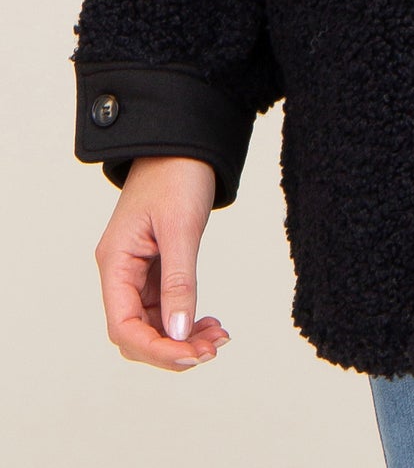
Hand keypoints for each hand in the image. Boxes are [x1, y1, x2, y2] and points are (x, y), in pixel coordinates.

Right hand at [94, 157, 231, 368]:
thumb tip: (178, 332)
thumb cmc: (177, 174)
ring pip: (153, 323)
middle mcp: (121, 271)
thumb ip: (180, 281)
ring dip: (182, 336)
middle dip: (172, 347)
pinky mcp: (156, 265)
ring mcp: (138, 270)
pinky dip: (186, 318)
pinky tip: (210, 322)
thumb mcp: (181, 228)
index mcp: (115, 263)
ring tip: (218, 338)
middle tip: (212, 348)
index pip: (123, 327)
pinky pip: (166, 306)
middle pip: (136, 333)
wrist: (185, 139)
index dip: (156, 349)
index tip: (193, 355)